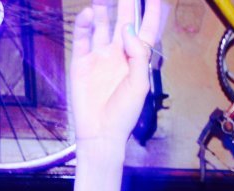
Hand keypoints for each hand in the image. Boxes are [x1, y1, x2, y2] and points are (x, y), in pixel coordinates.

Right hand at [70, 0, 162, 144]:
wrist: (99, 134)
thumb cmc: (124, 115)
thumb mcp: (139, 86)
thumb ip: (137, 56)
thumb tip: (127, 29)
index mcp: (137, 61)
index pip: (146, 30)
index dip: (151, 12)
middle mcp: (119, 55)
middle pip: (124, 22)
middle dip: (126, 3)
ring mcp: (99, 57)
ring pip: (102, 25)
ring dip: (103, 9)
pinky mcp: (81, 62)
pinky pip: (83, 37)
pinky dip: (84, 23)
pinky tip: (89, 12)